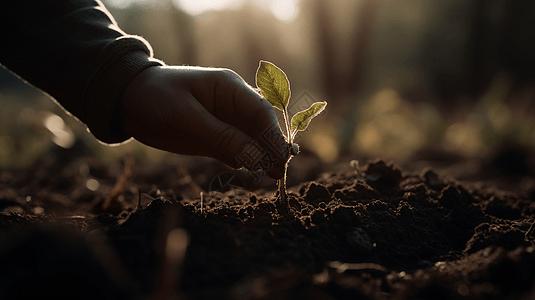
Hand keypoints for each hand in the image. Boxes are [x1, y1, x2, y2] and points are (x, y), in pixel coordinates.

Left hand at [119, 66, 287, 178]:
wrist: (127, 102)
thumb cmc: (155, 97)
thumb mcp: (186, 116)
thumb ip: (221, 136)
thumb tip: (256, 157)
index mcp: (229, 88)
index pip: (261, 110)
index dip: (274, 133)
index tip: (281, 156)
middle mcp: (232, 105)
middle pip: (261, 128)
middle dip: (272, 148)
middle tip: (280, 173)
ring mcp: (225, 123)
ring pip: (252, 142)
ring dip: (262, 158)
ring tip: (273, 178)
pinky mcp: (215, 139)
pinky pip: (236, 152)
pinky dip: (245, 162)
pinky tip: (254, 174)